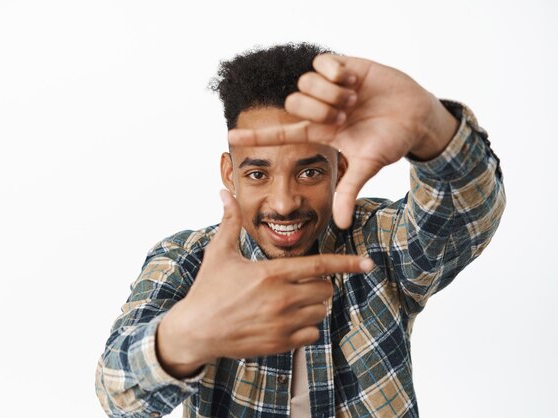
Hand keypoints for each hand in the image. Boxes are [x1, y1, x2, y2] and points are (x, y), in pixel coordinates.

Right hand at [157, 190, 371, 375]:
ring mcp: (282, 324)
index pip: (320, 265)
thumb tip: (224, 193)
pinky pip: (312, 334)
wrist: (195, 331)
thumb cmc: (208, 289)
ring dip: (312, 305)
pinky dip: (306, 327)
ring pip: (321, 312)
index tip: (368, 264)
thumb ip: (230, 222)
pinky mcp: (280, 344)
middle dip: (319, 284)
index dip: (348, 263)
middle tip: (299, 283)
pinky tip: (286, 321)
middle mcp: (281, 299)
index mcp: (271, 273)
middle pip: (326, 290)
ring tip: (289, 301)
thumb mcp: (219, 253)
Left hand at [227, 54, 458, 227]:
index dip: (256, 135)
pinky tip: (354, 79)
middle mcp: (319, 109)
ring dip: (331, 93)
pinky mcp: (342, 65)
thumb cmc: (391, 141)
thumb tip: (340, 225)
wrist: (416, 115)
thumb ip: (349, 191)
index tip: (230, 137)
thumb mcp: (368, 166)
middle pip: (292, 104)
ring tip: (354, 98)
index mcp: (320, 132)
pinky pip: (322, 62)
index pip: (281, 134)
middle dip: (319, 111)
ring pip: (305, 83)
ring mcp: (329, 87)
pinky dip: (337, 72)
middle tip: (346, 115)